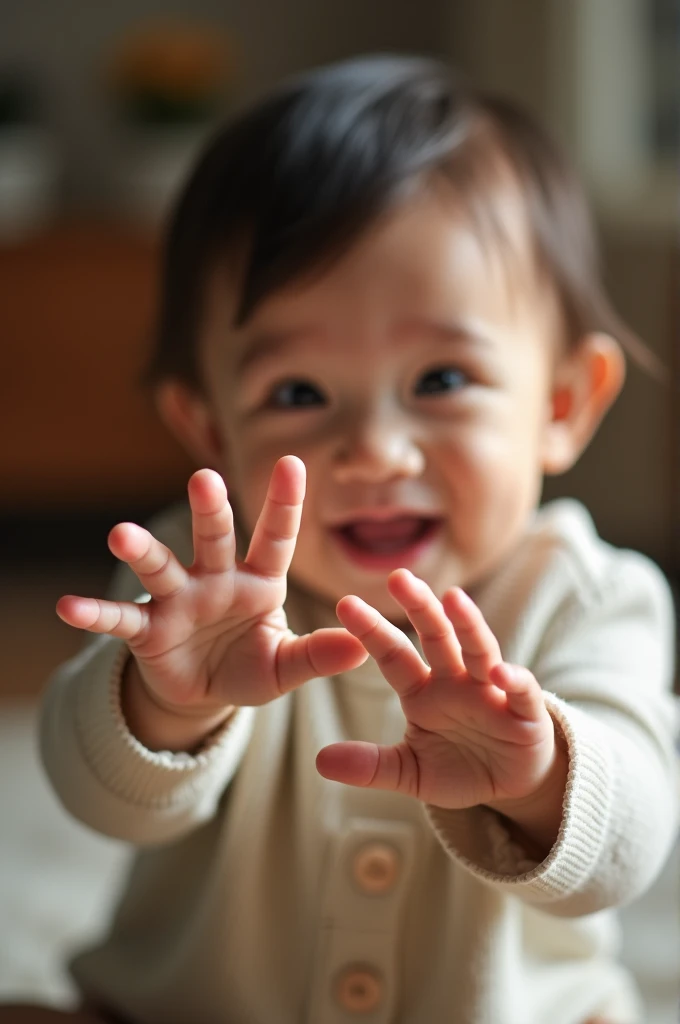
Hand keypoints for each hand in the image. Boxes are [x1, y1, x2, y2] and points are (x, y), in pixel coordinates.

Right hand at [56, 457, 367, 718]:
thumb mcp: (286, 666)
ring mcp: (179, 601)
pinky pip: (120, 619)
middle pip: (215, 539)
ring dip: (142, 550)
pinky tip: (68, 607)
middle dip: (211, 511)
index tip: (292, 462)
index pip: (275, 538)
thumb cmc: (250, 664)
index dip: (283, 504)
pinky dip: (95, 614)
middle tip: (205, 479)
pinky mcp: (148, 631)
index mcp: (259, 582)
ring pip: (161, 568)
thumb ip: (319, 655)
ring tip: (120, 534)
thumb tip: (364, 647)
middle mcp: (216, 580)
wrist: (203, 691)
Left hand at [316, 568, 556, 811]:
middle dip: (419, 606)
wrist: (511, 786)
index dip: (371, 631)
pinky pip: (521, 690)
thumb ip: (371, 766)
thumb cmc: (458, 768)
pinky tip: (499, 672)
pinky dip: (514, 679)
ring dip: (468, 624)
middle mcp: (456, 681)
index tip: (344, 603)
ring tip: (453, 598)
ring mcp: (491, 691)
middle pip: (436, 635)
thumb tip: (321, 762)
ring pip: (478, 649)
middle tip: (398, 577)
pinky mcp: (526, 711)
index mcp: (423, 691)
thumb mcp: (409, 772)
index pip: (393, 655)